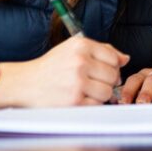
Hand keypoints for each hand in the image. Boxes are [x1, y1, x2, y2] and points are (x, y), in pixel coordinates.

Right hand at [11, 36, 128, 106]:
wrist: (26, 83)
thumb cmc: (51, 66)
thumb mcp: (73, 49)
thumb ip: (102, 50)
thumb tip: (125, 58)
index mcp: (81, 45)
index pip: (114, 58)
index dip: (112, 67)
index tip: (101, 71)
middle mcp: (80, 61)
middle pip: (113, 76)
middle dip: (106, 81)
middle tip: (92, 82)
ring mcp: (77, 82)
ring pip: (108, 92)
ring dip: (100, 94)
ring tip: (85, 90)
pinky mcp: (74, 101)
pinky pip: (97, 104)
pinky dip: (91, 104)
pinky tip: (80, 98)